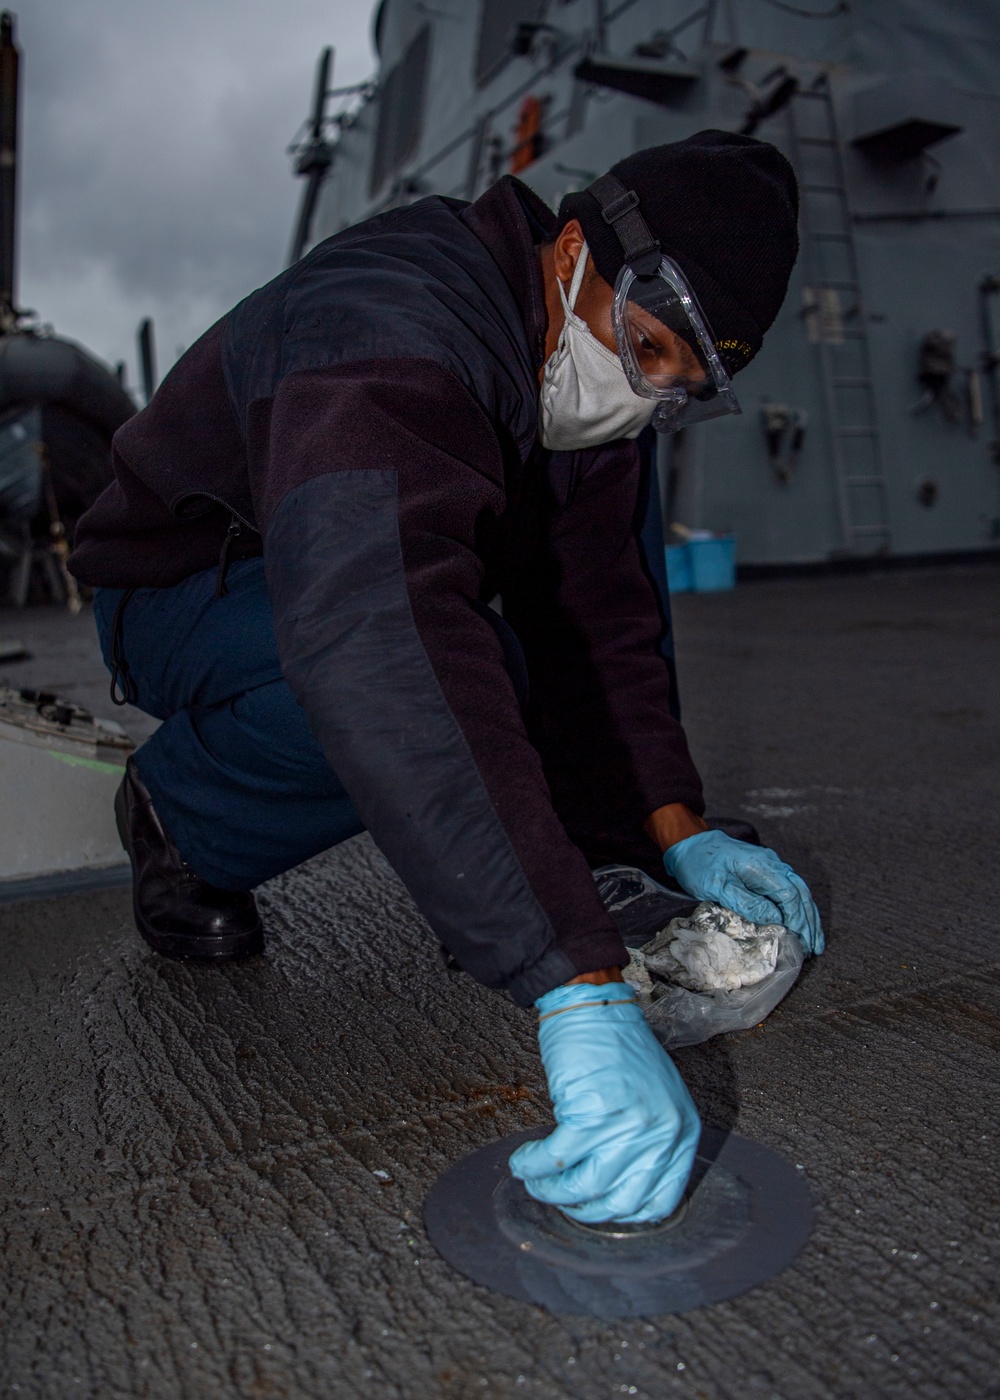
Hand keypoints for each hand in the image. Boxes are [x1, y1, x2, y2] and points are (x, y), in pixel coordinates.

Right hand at [509, 982, 700, 1223]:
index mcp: (681, 1133)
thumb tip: (616, 1188)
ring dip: (552, 1191)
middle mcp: (661, 1134)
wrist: (594, 1006)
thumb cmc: (619, 1048)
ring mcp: (627, 1125)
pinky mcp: (590, 1114)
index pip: (659, 1202)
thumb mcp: (656, 1101)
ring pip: (583, 1187)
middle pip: (619, 1203)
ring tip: (536, 1181)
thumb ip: (647, 1145)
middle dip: (583, 1209)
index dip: (622, 1214)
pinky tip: (524, 1162)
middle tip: (563, 1198)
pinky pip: (555, 1159)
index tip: (598, 1208)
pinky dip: (533, 1167)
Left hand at [662, 828, 824, 954]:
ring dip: (808, 916)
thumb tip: (775, 919)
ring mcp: (772, 865)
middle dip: (809, 922)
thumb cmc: (700, 864)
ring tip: (815, 941)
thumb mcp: (717, 887)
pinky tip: (802, 922)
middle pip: (800, 893)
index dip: (797, 919)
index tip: (800, 941)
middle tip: (814, 948)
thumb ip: (746, 902)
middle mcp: (773, 864)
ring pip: (799, 891)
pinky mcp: (767, 870)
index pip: (789, 895)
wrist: (691, 842)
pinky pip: (790, 890)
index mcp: (761, 866)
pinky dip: (799, 908)